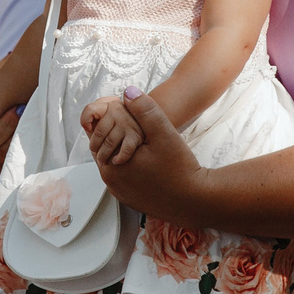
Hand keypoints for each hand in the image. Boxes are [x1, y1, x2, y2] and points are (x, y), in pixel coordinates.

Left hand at [91, 89, 210, 217]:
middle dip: (116, 135)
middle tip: (136, 127)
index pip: (98, 135)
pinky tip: (147, 161)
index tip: (127, 115)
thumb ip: (144, 110)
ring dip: (122, 150)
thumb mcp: (163, 133)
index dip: (111, 120)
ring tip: (142, 142)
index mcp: (111, 165)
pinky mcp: (130, 199)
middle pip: (105, 148)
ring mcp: (120, 192)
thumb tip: (128, 92)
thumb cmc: (180, 169)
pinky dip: (130, 166)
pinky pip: (123, 176)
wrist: (195, 201)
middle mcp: (111, 182)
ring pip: (114, 162)